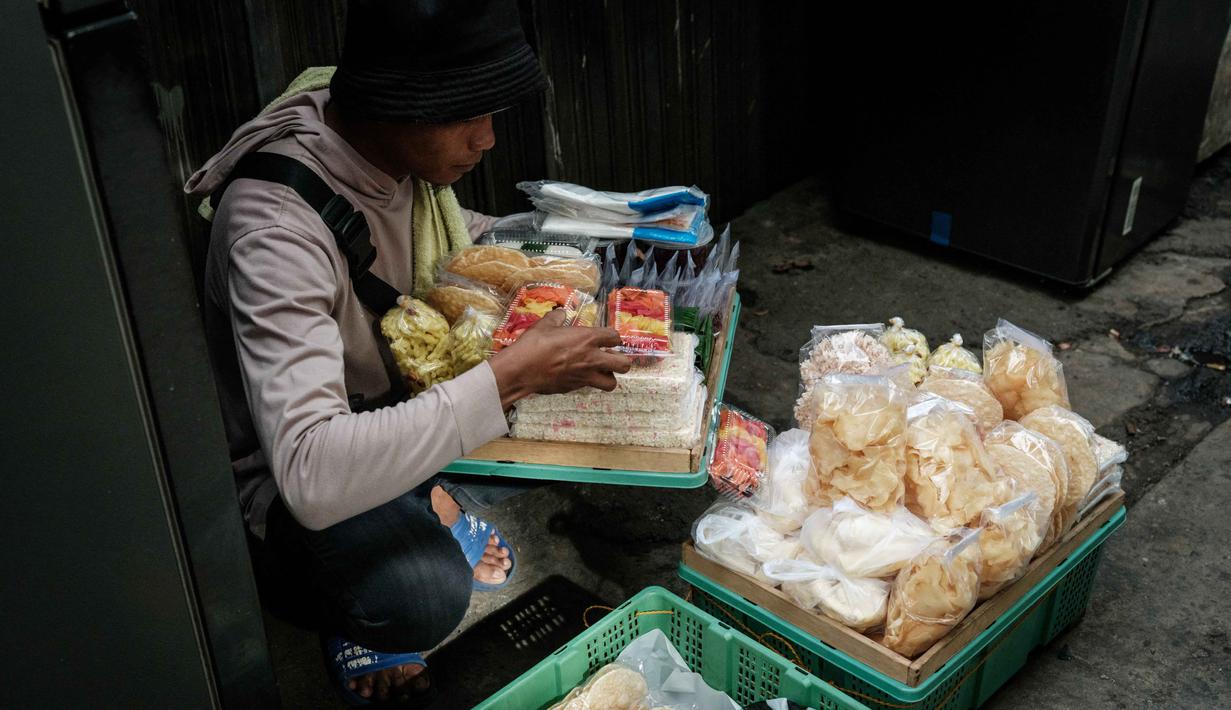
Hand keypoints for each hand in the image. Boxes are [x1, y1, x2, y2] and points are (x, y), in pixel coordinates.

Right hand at [488, 309, 632, 407]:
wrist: (522, 369)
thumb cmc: (533, 344)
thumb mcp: (545, 325)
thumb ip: (557, 318)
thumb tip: (561, 313)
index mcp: (588, 339)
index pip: (615, 337)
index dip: (613, 337)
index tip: (607, 338)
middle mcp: (592, 358)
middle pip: (624, 364)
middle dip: (621, 361)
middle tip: (610, 357)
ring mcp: (584, 376)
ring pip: (612, 383)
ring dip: (608, 376)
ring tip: (598, 370)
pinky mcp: (574, 387)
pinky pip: (589, 386)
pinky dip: (587, 381)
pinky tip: (576, 374)